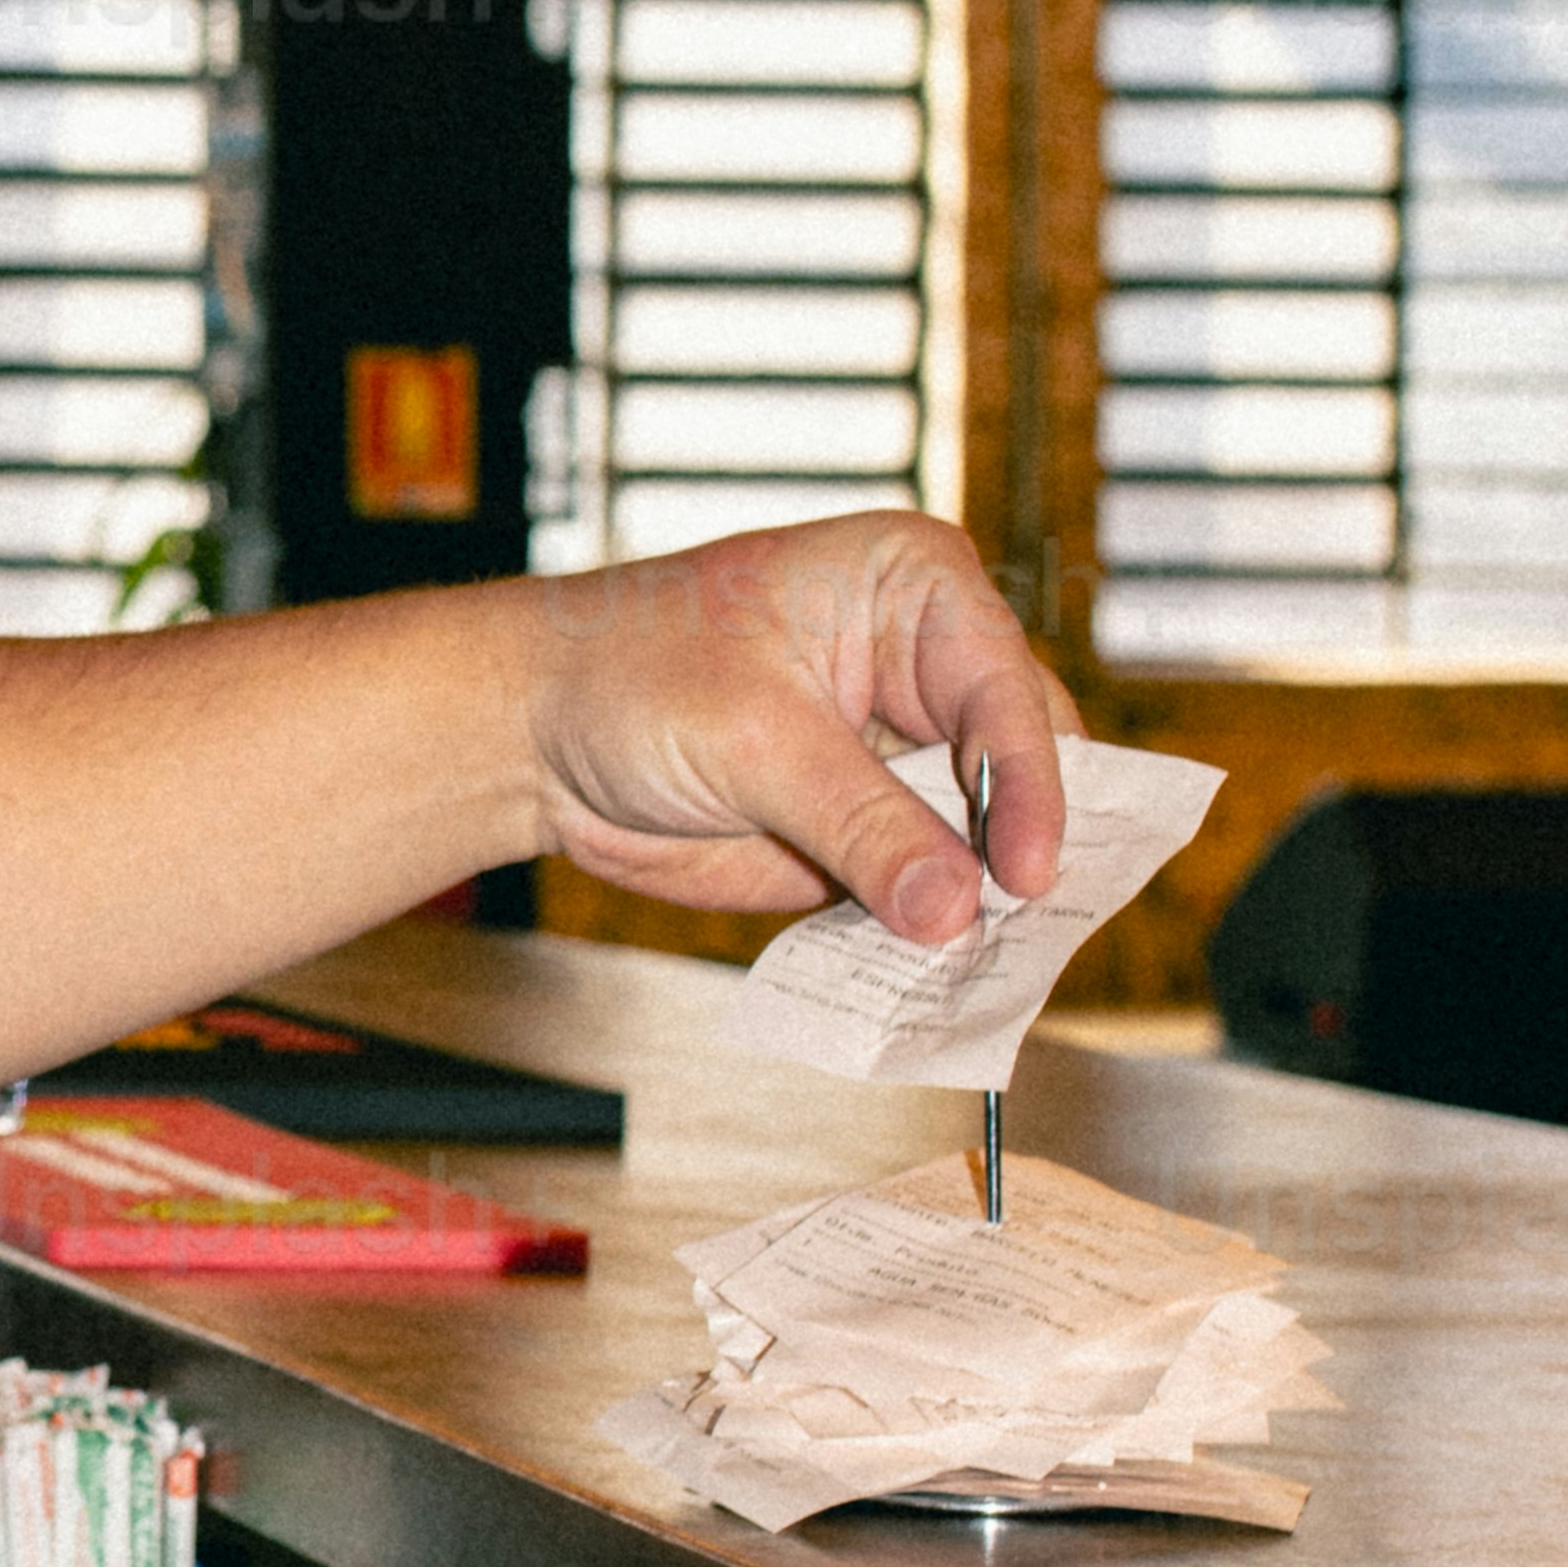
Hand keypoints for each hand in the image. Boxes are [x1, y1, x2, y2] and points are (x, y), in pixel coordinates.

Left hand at [516, 513, 1073, 939]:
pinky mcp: (869, 827)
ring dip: (983, 902)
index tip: (1028, 873)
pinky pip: (924, 887)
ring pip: (983, 837)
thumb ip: (860, 823)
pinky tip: (935, 977)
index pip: (1009, 691)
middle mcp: (928, 667)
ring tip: (990, 966)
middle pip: (1023, 765)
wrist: (536, 733)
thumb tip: (954, 907)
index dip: (1031, 785)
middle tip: (1024, 930)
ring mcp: (902, 752)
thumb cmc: (629, 675)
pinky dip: (930, 932)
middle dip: (1022, 848)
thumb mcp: (752, 740)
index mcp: (918, 589)